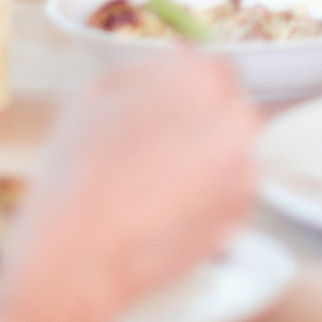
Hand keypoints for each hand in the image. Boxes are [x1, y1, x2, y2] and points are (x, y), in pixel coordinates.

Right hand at [0, 53, 259, 321]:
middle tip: (154, 148)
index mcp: (199, 78)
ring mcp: (244, 170)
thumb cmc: (78, 173)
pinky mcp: (241, 215)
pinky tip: (164, 211)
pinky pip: (226, 194)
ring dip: (202, 160)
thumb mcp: (92, 96)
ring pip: (228, 152)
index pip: (209, 66)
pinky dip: (204, 199)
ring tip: (153, 184)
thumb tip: (159, 70)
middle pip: (224, 109)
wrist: (81, 255)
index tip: (167, 104)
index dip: (184, 87)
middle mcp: (235, 118)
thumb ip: (139, 72)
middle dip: (195, 123)